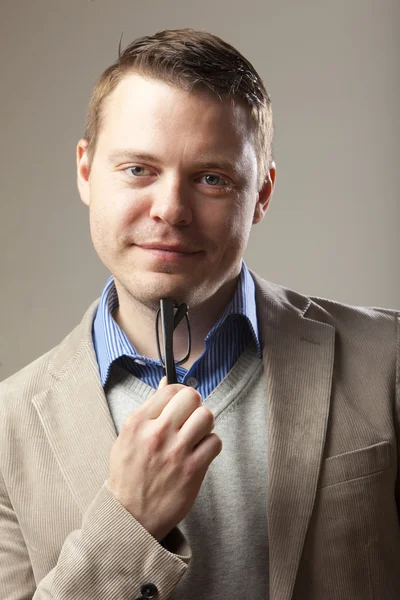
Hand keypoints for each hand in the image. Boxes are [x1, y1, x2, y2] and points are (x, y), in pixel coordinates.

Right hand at [108, 378, 221, 540]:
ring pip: (206, 416)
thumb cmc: (128, 475)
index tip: (181, 403)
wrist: (130, 516)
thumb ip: (148, 410)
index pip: (170, 389)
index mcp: (138, 423)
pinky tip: (199, 452)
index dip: (180, 393)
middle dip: (193, 405)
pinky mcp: (193, 470)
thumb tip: (166, 384)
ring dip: (204, 424)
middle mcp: (157, 433)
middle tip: (189, 418)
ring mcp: (176, 452)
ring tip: (195, 435)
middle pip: (191, 397)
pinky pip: (215, 442)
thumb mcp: (127, 437)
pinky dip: (210, 445)